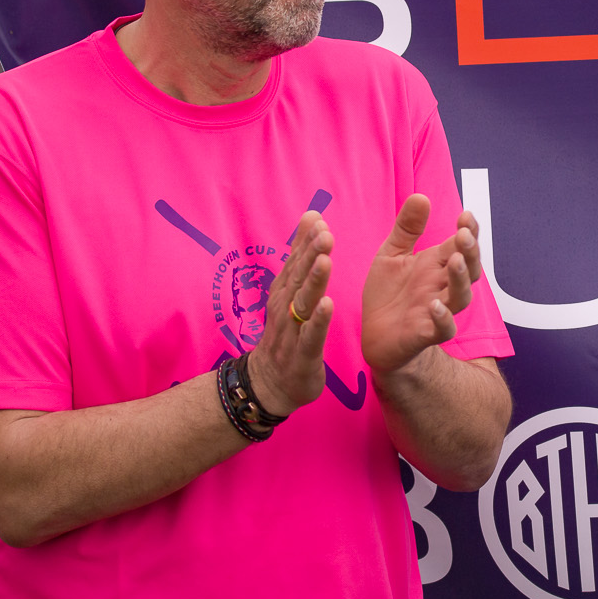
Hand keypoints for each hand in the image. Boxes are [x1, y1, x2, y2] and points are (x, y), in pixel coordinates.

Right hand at [247, 212, 336, 415]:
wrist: (270, 382)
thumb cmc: (286, 332)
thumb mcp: (290, 291)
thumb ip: (301, 255)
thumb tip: (311, 216)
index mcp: (285, 291)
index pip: (296, 262)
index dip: (305, 241)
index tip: (318, 219)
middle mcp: (285, 307)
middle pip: (299, 277)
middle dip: (311, 254)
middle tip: (325, 233)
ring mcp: (292, 330)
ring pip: (303, 302)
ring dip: (314, 281)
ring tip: (326, 261)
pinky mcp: (302, 354)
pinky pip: (311, 335)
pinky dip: (318, 320)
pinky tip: (327, 305)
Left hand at [361, 194, 482, 374]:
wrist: (376, 337)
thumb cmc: (389, 295)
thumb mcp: (392, 255)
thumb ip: (407, 229)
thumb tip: (421, 196)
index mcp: (436, 265)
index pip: (461, 245)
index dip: (468, 230)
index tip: (466, 214)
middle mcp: (442, 287)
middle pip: (469, 268)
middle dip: (470, 251)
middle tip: (464, 234)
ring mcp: (437, 311)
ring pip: (461, 296)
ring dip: (461, 279)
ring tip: (455, 261)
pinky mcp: (425, 334)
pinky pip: (443, 329)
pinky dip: (443, 318)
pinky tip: (435, 305)